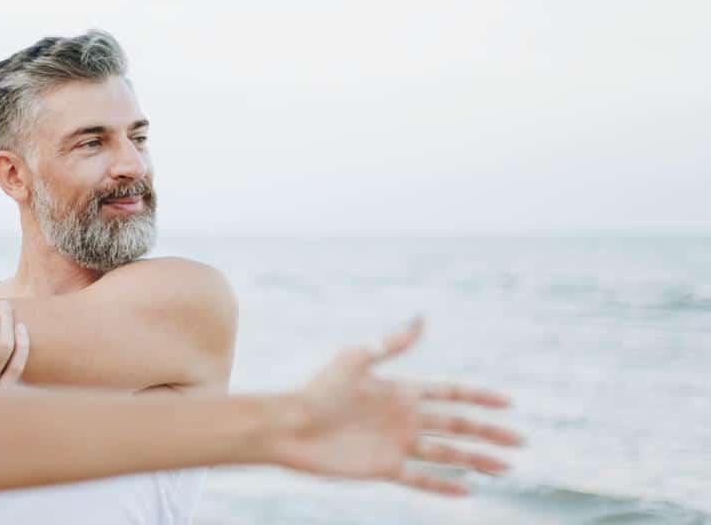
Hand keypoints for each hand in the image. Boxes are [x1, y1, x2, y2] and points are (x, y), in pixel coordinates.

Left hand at [273, 319, 521, 494]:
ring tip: (506, 467)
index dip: (478, 397)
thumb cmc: (318, 388)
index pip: (449, 393)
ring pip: (445, 453)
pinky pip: (420, 479)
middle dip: (488, 432)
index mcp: (400, 390)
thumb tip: (422, 318)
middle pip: (456, 425)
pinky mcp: (383, 468)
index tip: (508, 402)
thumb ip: (392, 344)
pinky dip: (443, 485)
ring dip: (475, 460)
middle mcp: (402, 417)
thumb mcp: (356, 358)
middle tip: (520, 440)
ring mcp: (395, 444)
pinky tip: (468, 491)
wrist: (289, 425)